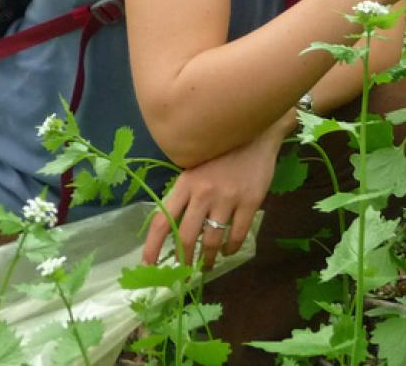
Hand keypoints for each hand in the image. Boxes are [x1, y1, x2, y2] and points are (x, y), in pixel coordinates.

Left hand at [141, 115, 289, 266]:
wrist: (257, 134)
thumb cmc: (222, 152)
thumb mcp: (196, 167)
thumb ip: (186, 194)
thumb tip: (176, 229)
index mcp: (186, 183)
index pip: (163, 220)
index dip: (153, 246)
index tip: (148, 264)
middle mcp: (204, 192)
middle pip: (186, 236)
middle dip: (183, 259)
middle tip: (183, 271)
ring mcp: (228, 198)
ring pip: (212, 240)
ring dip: (207, 258)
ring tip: (207, 265)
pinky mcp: (251, 201)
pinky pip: (237, 234)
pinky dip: (231, 248)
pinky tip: (228, 250)